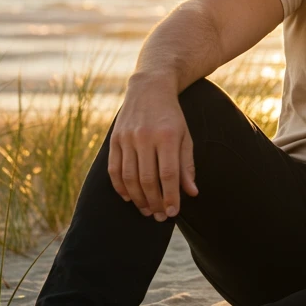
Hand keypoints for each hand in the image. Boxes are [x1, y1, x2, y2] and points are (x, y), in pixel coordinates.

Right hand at [108, 76, 198, 220]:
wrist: (149, 88)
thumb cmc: (172, 117)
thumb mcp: (186, 137)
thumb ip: (187, 165)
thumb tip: (192, 193)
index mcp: (167, 136)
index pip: (168, 174)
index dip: (170, 196)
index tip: (173, 212)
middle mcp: (145, 137)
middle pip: (148, 179)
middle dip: (154, 202)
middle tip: (160, 217)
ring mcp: (127, 138)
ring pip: (129, 177)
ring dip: (138, 198)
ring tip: (147, 210)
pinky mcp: (114, 139)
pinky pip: (114, 170)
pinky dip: (120, 187)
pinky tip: (129, 198)